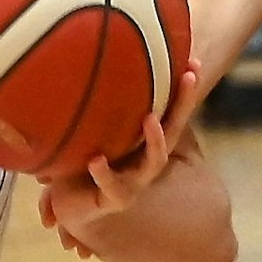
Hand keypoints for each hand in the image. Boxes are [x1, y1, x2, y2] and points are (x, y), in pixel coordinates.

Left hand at [38, 64, 197, 254]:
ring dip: (154, 141)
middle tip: (189, 75)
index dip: (183, 90)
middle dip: (183, 103)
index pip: (169, 112)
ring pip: (153, 162)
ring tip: (150, 119)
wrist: (68, 204)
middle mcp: (144, 160)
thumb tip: (97, 57)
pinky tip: (96, 160)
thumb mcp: (92, 129)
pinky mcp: (111, 199)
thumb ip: (99, 104)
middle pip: (171, 130)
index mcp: (142, 142)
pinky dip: (105, 174)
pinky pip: (112, 187)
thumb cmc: (81, 162)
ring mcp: (132, 181)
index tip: (194, 62)